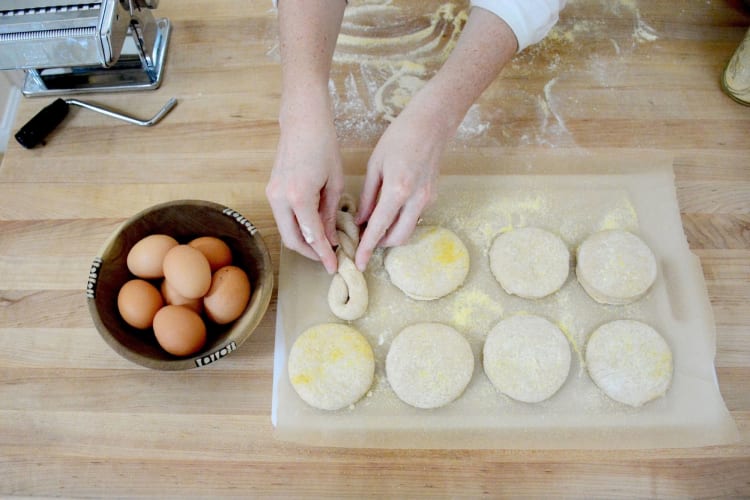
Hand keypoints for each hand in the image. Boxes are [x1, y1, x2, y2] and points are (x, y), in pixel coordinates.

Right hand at [266, 106, 342, 273]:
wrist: (303, 121)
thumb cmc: (324, 145)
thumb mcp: (335, 183)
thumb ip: (330, 214)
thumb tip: (330, 240)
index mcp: (299, 196)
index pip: (312, 236)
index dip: (324, 255)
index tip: (335, 266)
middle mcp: (280, 198)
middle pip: (292, 240)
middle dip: (311, 253)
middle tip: (329, 259)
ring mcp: (272, 194)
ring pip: (285, 230)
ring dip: (303, 242)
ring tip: (324, 246)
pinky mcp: (271, 190)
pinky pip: (283, 217)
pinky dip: (297, 228)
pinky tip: (314, 228)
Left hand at [353, 7, 518, 271]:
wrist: (432, 124)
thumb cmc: (399, 137)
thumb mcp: (376, 165)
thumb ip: (368, 196)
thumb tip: (361, 220)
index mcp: (398, 190)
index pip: (379, 228)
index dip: (367, 247)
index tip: (360, 262)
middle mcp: (416, 200)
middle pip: (397, 238)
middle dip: (380, 243)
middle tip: (364, 237)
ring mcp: (428, 200)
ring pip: (408, 230)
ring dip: (391, 233)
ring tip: (374, 223)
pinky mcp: (433, 197)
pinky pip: (414, 218)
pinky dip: (400, 221)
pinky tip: (389, 210)